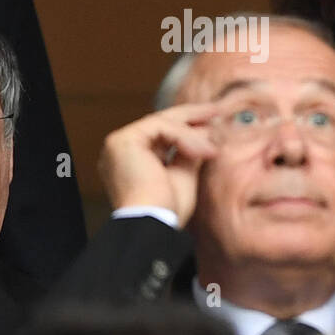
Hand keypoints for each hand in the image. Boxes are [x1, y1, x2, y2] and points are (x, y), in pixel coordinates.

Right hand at [98, 104, 219, 227]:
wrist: (154, 225)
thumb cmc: (167, 210)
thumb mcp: (183, 175)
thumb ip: (189, 152)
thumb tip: (205, 130)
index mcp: (129, 160)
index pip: (160, 134)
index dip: (187, 127)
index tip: (212, 122)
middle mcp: (119, 150)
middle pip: (160, 123)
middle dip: (191, 116)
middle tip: (217, 110)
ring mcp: (118, 144)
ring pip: (162, 123)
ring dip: (192, 132)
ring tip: (213, 145)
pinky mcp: (123, 141)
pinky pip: (160, 127)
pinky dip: (184, 137)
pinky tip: (201, 150)